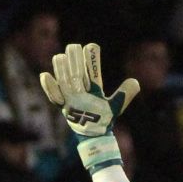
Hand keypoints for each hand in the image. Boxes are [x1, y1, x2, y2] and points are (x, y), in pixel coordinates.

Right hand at [38, 42, 138, 174]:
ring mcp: (71, 96)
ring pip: (64, 79)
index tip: (91, 47)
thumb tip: (136, 82)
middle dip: (75, 59)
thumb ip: (125, 95)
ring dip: (62, 68)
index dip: (91, 59)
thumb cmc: (104, 120)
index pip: (92, 70)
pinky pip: (53, 95)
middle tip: (73, 46)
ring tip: (60, 57)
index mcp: (94, 87)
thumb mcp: (116, 107)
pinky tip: (46, 75)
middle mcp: (81, 89)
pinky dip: (49, 86)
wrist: (94, 135)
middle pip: (76, 71)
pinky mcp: (63, 106)